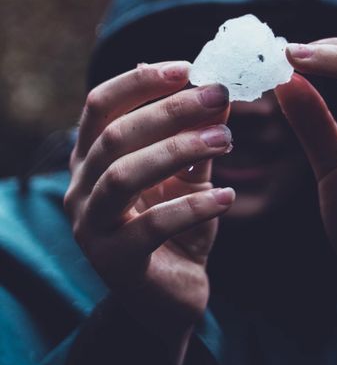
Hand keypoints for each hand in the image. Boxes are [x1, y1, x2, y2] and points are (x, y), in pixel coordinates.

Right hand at [64, 61, 233, 364]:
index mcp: (92, 158)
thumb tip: (218, 90)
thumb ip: (196, 137)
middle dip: (170, 111)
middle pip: (116, 135)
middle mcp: (81, 188)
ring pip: (123, 175)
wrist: (172, 297)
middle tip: (218, 97)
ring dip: (178, 150)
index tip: (187, 67)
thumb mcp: (189, 174)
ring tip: (226, 140)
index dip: (140, 82)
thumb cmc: (177, 225)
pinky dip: (192, 207)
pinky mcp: (114, 262)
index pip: (100, 105)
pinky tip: (227, 197)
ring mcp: (91, 226)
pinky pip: (150, 226)